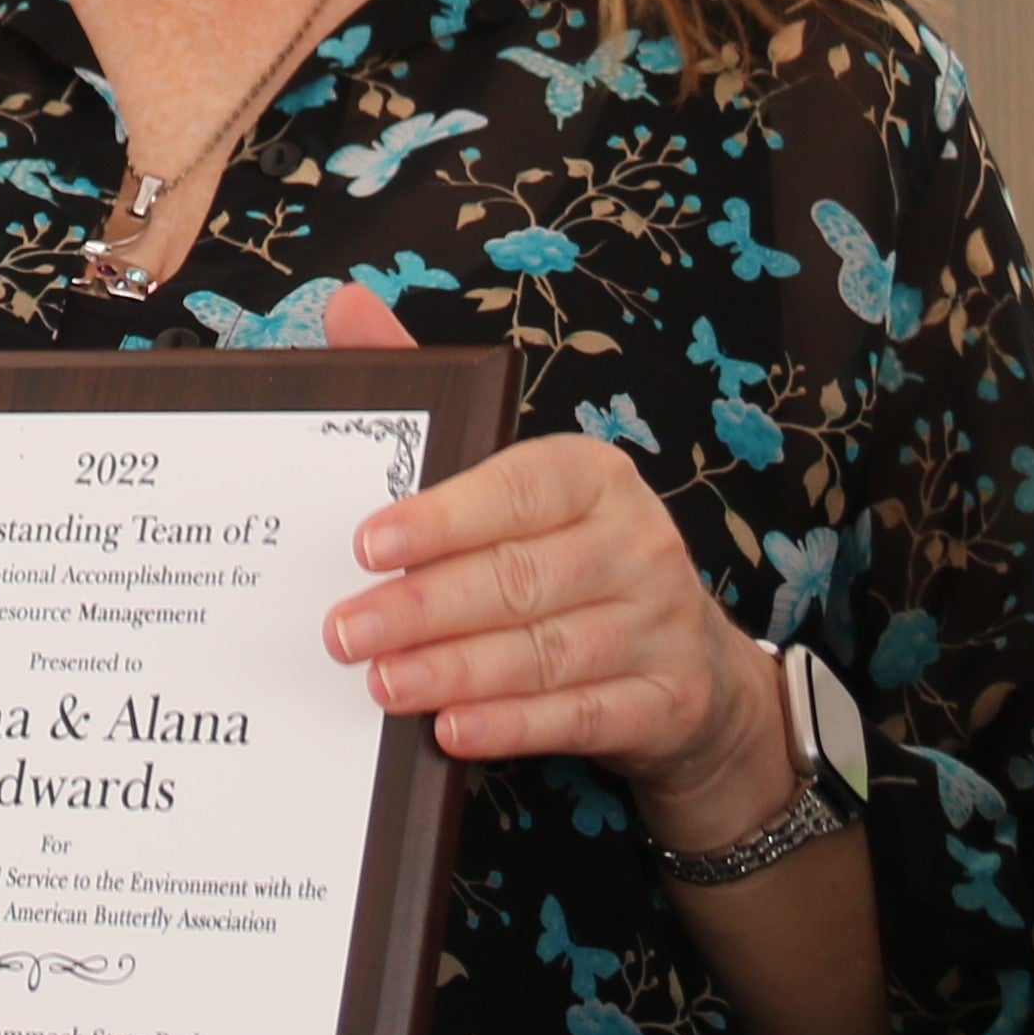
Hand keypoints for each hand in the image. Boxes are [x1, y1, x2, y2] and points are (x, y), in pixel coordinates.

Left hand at [317, 393, 791, 851]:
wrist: (688, 670)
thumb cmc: (566, 557)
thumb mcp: (514, 484)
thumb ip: (433, 405)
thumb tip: (345, 303)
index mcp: (593, 475)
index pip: (516, 489)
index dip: (443, 516)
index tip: (368, 543)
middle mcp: (637, 540)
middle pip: (520, 576)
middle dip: (425, 608)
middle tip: (346, 632)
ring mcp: (659, 623)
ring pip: (547, 649)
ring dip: (459, 671)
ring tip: (385, 685)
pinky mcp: (667, 700)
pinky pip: (583, 714)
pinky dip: (516, 725)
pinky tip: (455, 731)